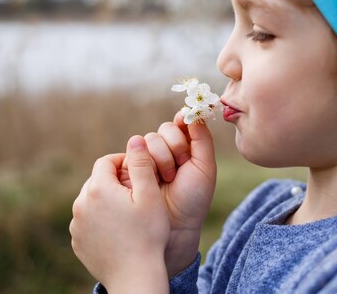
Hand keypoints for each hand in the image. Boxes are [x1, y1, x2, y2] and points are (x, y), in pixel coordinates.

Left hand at [70, 136, 169, 293]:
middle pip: (97, 181)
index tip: (139, 173)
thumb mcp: (150, 194)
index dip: (124, 163)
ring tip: (129, 213)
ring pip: (92, 201)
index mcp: (98, 188)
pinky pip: (88, 221)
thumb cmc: (148, 234)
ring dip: (107, 201)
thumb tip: (135, 138)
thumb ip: (141, 163)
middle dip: (115, 182)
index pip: (106, 162)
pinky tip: (119, 230)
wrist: (135, 276)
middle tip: (137, 194)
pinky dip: (100, 220)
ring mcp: (76, 224)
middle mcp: (81, 203)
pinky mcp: (77, 241)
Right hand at [120, 111, 216, 276]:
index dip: (183, 121)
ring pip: (151, 138)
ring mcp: (148, 157)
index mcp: (187, 146)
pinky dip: (146, 161)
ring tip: (168, 178)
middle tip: (182, 166)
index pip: (182, 122)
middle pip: (166, 128)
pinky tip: (153, 177)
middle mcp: (167, 149)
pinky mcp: (131, 166)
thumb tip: (193, 111)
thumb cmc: (193, 198)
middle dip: (175, 145)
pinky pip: (135, 150)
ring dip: (162, 157)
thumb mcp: (205, 167)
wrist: (174, 225)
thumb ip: (202, 138)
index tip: (186, 125)